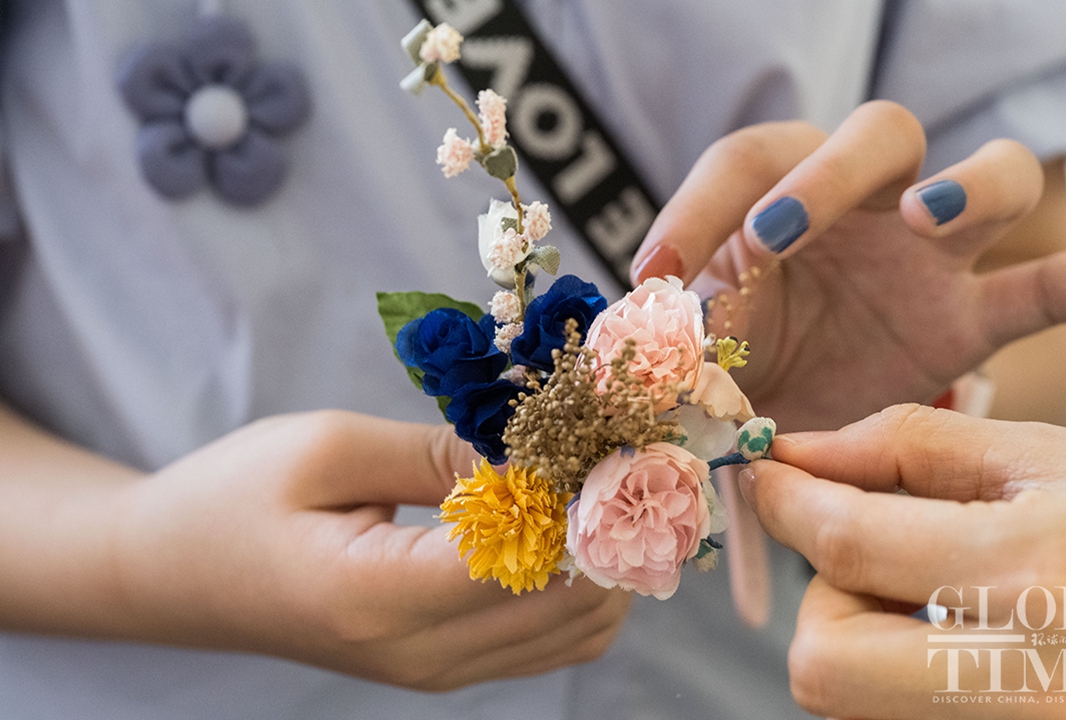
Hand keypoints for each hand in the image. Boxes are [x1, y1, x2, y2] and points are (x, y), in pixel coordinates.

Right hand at [106, 411, 629, 689]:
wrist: (173, 574)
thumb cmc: (233, 498)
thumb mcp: (329, 449)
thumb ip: (442, 455)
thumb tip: (541, 456)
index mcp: (378, 596)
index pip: (530, 560)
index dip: (581, 497)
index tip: (600, 435)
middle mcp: (419, 655)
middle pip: (574, 603)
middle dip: (609, 526)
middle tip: (606, 451)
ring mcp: (435, 672)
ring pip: (578, 632)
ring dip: (602, 559)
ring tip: (585, 483)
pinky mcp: (443, 668)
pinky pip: (549, 643)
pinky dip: (577, 587)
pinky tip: (558, 525)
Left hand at [633, 102, 1065, 429]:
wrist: (791, 425)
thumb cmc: (737, 366)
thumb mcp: (696, 346)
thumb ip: (672, 335)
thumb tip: (630, 337)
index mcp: (778, 199)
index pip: (747, 161)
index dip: (696, 206)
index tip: (658, 275)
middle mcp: (863, 208)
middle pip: (880, 133)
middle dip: (830, 174)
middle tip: (776, 236)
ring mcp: (929, 258)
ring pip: (987, 174)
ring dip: (968, 184)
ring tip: (934, 221)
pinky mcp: (968, 318)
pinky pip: (1040, 288)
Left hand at [741, 404, 1065, 717]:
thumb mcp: (1059, 459)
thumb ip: (915, 448)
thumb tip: (801, 452)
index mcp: (1043, 577)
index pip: (851, 549)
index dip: (788, 506)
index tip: (770, 479)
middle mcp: (1036, 687)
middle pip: (824, 665)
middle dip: (825, 601)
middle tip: (877, 559)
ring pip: (857, 708)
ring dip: (864, 644)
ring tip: (941, 599)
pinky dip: (905, 681)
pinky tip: (965, 642)